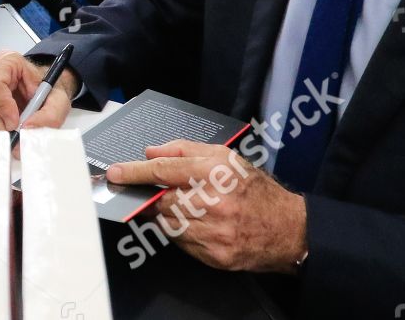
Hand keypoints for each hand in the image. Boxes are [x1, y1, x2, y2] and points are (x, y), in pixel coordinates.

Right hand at [0, 50, 75, 132]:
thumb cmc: (49, 92)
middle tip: (16, 133)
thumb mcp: (58, 102)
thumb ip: (49, 115)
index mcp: (9, 60)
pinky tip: (8, 125)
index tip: (15, 122)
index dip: (2, 105)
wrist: (45, 93)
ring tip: (15, 129)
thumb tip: (27, 127)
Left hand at [107, 140, 307, 273]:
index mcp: (214, 172)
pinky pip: (180, 242)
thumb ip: (184, 150)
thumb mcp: (226, 157)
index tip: (115, 173)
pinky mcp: (213, 254)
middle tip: (149, 193)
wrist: (288, 230)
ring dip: (166, 215)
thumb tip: (151, 152)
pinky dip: (179, 232)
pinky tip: (195, 224)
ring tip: (185, 208)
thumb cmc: (255, 190)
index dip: (134, 172)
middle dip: (151, 197)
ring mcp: (212, 232)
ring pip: (167, 223)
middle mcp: (212, 202)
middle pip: (160, 200)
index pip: (162, 171)